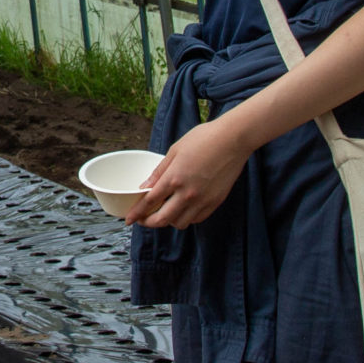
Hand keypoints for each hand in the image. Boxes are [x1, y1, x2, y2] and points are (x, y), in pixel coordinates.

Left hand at [126, 120, 253, 228]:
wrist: (233, 139)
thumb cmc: (204, 139)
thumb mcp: (175, 150)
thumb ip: (159, 171)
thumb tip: (145, 186)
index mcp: (174, 178)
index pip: (149, 203)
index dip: (136, 214)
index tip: (129, 220)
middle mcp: (187, 193)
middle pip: (162, 219)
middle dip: (149, 223)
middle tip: (143, 220)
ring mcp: (203, 200)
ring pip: (180, 223)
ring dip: (169, 222)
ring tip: (164, 213)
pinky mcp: (215, 202)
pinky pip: (197, 219)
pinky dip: (187, 218)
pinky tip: (183, 210)